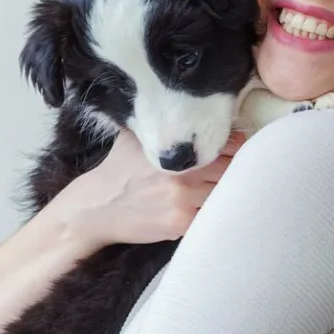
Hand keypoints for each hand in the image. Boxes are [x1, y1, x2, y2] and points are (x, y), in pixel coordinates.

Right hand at [51, 129, 246, 249]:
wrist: (97, 208)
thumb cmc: (118, 169)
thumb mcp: (136, 138)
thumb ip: (162, 126)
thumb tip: (189, 108)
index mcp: (176, 151)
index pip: (225, 146)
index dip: (235, 147)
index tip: (236, 148)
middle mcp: (183, 176)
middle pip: (230, 171)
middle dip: (231, 170)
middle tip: (229, 170)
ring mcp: (183, 203)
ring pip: (222, 195)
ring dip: (223, 192)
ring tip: (216, 188)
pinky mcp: (180, 225)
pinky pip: (209, 215)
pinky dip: (209, 211)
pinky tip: (201, 205)